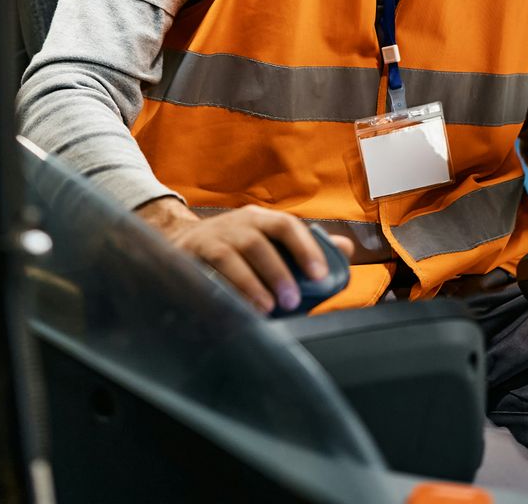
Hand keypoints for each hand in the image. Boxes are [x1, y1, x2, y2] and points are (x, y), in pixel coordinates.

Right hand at [135, 198, 354, 313]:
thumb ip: (307, 247)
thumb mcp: (270, 241)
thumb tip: (346, 249)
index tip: (320, 274)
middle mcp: (235, 225)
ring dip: (250, 283)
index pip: (285, 225)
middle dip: (277, 271)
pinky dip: (221, 290)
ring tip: (267, 307)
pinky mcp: (188, 256)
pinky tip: (233, 308)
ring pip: (230, 257)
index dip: (305, 247)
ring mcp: (210, 239)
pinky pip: (204, 272)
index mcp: (259, 220)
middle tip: (293, 299)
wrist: (181, 241)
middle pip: (256, 242)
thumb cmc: (237, 248)